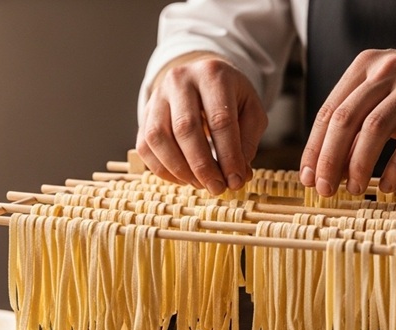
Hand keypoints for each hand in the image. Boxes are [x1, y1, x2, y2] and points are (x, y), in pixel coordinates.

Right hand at [137, 53, 267, 194]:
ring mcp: (157, 96)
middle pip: (185, 128)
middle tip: (217, 188)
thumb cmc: (230, 98)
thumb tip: (238, 175)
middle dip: (202, 166)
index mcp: (212, 74)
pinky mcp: (145, 113)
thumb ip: (247, 141)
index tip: (235, 180)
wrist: (201, 79)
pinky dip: (163, 169)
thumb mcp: (250, 111)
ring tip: (200, 184)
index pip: (219, 120)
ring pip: (159, 138)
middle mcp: (180, 80)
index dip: (228, 155)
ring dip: (180, 169)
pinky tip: (183, 178)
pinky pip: (145, 147)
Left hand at [300, 42, 395, 195]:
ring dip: (358, 165)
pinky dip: (395, 167)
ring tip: (353, 190)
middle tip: (324, 190)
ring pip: (374, 129)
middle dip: (330, 160)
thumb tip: (328, 163)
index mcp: (366, 66)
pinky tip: (385, 186)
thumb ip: (361, 119)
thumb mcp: (389, 94)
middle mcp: (387, 70)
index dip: (315, 148)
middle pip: (345, 120)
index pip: (329, 111)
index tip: (308, 178)